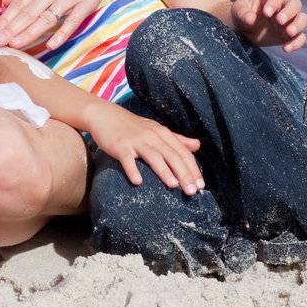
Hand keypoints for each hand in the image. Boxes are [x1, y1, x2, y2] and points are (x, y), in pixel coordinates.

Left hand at [0, 0, 139, 49]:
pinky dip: (62, 33)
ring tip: (14, 44)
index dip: (6, 18)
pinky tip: (51, 44)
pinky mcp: (88, 0)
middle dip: (10, 29)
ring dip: (28, 32)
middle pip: (28, 12)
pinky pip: (73, 20)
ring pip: (45, 17)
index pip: (20, 2)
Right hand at [87, 102, 203, 194]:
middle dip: (184, 174)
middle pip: (172, 155)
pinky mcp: (120, 146)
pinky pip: (127, 159)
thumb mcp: (156, 129)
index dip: (193, 169)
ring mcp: (136, 141)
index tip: (201, 185)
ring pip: (153, 156)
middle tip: (192, 191)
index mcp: (163, 133)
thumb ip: (177, 139)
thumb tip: (198, 145)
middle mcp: (152, 136)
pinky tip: (138, 181)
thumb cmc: (133, 126)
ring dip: (164, 171)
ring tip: (173, 185)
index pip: (183, 152)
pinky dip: (133, 170)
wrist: (105, 115)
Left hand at [229, 0, 306, 51]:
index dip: (274, 2)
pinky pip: (300, 37)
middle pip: (295, 3)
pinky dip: (297, 43)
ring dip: (298, 25)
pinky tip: (286, 49)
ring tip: (288, 33)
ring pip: (303, 18)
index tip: (266, 13)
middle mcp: (283, 6)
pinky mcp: (290, 35)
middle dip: (289, 12)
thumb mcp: (237, 11)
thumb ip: (242, 13)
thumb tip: (250, 19)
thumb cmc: (240, 14)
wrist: (242, 29)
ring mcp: (289, 20)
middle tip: (279, 21)